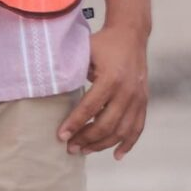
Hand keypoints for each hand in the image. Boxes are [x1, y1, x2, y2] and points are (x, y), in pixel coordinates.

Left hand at [61, 23, 148, 157]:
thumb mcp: (84, 53)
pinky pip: (138, 127)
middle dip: (86, 139)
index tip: (60, 136)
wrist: (131, 34)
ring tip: (84, 151)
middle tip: (70, 148)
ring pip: (122, 130)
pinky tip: (117, 155)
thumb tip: (47, 92)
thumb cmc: (103, 44)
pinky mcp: (143, 101)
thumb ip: (70, 72)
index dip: (74, 124)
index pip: (90, 108)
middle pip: (106, 124)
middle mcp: (127, 91)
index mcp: (111, 78)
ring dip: (103, 145)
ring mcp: (138, 98)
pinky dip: (128, 143)